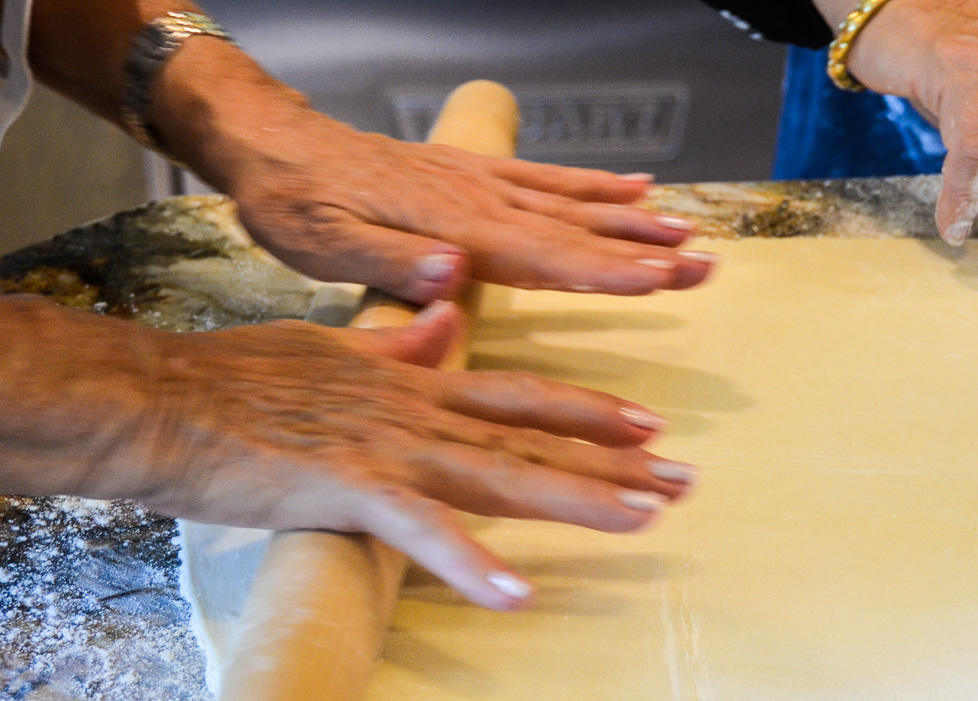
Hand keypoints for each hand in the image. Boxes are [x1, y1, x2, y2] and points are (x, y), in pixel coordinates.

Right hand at [137, 302, 697, 609]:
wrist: (160, 399)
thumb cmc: (230, 380)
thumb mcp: (325, 345)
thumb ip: (391, 340)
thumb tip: (440, 327)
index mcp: (408, 379)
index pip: (517, 394)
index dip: (585, 409)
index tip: (645, 423)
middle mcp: (414, 408)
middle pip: (532, 435)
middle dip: (614, 459)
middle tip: (685, 477)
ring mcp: (388, 447)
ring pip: (501, 475)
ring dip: (577, 498)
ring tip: (647, 516)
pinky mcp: (350, 488)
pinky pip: (424, 533)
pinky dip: (474, 563)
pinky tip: (522, 592)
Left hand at [223, 118, 716, 302]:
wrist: (272, 143)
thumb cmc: (294, 203)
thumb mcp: (323, 243)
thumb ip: (391, 262)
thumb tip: (455, 273)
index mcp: (448, 228)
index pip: (542, 255)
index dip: (604, 272)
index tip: (660, 280)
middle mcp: (476, 200)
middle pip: (575, 230)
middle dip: (643, 251)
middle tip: (705, 266)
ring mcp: (478, 181)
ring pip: (572, 203)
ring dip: (633, 221)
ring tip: (691, 233)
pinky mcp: (470, 171)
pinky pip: (547, 178)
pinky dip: (595, 184)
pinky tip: (635, 186)